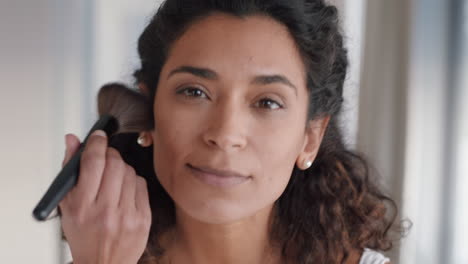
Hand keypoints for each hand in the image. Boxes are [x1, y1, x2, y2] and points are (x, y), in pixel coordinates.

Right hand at [59, 130, 151, 263]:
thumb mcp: (67, 206)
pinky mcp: (143, 218)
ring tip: (113, 180)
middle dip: (110, 155)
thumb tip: (73, 140)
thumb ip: (70, 170)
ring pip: (129, 172)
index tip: (98, 136)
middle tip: (106, 158)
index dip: (96, 143)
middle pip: (114, 163)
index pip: (92, 163)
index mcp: (82, 207)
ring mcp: (127, 215)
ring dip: (121, 169)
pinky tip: (125, 192)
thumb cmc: (84, 236)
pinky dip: (133, 182)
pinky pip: (141, 184)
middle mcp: (105, 211)